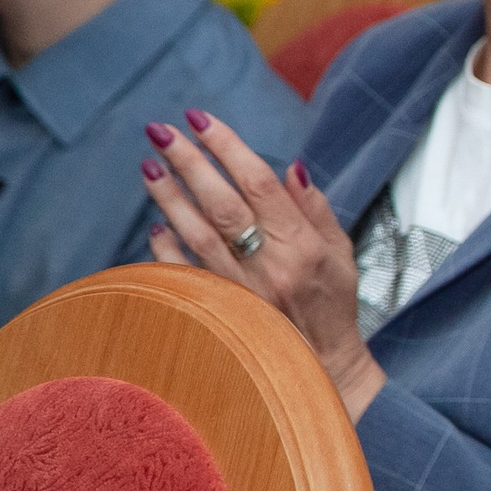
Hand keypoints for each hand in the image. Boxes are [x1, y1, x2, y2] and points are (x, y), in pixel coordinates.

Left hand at [142, 110, 383, 417]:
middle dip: (188, 162)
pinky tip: (156, 225)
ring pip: (196, 235)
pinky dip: (166, 249)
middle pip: (222, 203)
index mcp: (303, 245)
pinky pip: (184, 276)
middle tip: (160, 130)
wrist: (324, 372)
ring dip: (169, 198)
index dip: (228, 147)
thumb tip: (289, 167)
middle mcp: (270, 266)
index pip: (261, 183)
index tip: (200, 119)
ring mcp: (242, 291)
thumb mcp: (341, 254)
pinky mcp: (221, 313)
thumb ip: (315, 209)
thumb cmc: (334, 306)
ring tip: (149, 166)